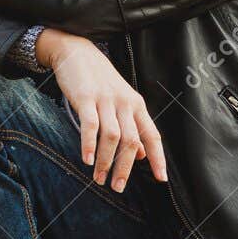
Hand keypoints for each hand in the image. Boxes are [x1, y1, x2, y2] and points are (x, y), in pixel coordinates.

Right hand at [36, 30, 166, 191]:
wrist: (76, 51)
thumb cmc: (99, 80)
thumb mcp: (120, 101)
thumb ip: (132, 127)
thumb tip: (141, 155)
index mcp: (136, 105)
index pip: (152, 135)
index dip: (158, 157)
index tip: (161, 179)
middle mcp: (125, 102)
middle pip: (132, 141)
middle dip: (125, 168)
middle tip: (118, 187)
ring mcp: (106, 100)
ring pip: (112, 136)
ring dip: (106, 161)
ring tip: (99, 179)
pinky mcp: (86, 97)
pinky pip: (91, 125)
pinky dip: (89, 144)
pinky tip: (87, 160)